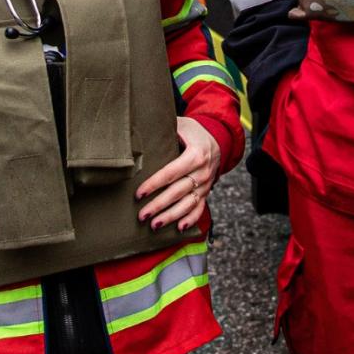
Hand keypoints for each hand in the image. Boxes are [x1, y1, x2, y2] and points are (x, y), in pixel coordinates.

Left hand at [135, 116, 220, 232]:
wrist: (218, 137)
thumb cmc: (192, 131)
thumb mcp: (180, 124)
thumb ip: (163, 129)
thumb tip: (136, 132)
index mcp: (196, 154)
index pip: (171, 172)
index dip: (154, 184)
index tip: (139, 194)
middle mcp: (203, 171)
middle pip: (178, 191)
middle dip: (159, 205)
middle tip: (141, 215)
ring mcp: (207, 184)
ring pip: (188, 204)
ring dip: (171, 216)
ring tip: (154, 225)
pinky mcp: (207, 192)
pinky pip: (200, 208)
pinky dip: (191, 219)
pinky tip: (179, 228)